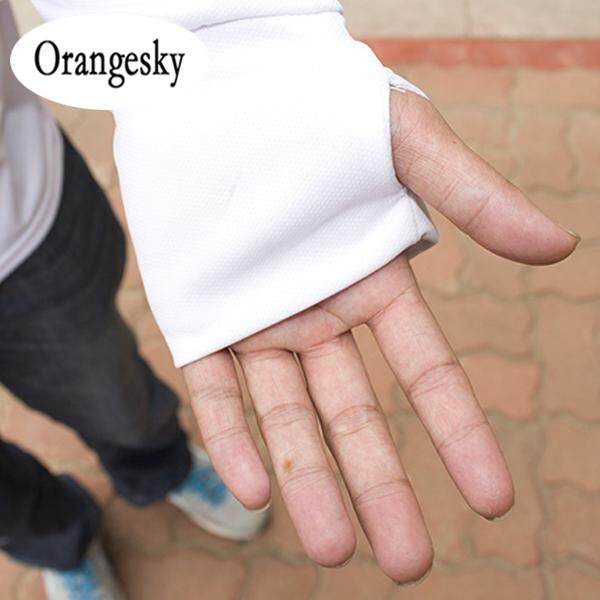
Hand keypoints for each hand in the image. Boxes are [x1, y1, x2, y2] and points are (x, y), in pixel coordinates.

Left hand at [182, 91, 578, 582]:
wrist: (221, 94)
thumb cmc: (318, 108)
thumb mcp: (403, 142)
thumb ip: (471, 196)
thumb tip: (558, 248)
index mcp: (374, 281)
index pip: (426, 371)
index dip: (459, 433)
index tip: (493, 498)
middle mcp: (320, 314)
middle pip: (356, 413)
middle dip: (381, 485)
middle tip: (407, 562)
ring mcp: (260, 319)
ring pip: (287, 415)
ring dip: (307, 482)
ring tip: (334, 550)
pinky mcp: (200, 316)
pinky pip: (216, 389)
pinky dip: (233, 437)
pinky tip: (254, 489)